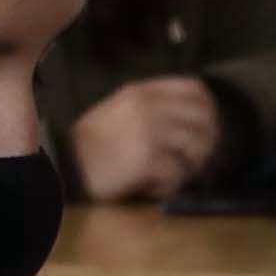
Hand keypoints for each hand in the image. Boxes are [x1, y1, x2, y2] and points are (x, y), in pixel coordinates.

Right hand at [69, 76, 221, 203]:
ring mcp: (151, 132)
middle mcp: (149, 107)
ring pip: (198, 148)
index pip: (195, 88)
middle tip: (194, 160)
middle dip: (206, 143)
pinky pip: (178, 175)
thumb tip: (198, 117)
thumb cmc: (92, 144)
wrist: (66, 166)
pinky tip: (150, 187)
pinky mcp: (150, 159)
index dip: (209, 108)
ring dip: (188, 167)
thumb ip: (154, 107)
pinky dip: (167, 187)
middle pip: (205, 119)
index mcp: (142, 92)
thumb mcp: (121, 111)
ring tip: (167, 175)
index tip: (208, 126)